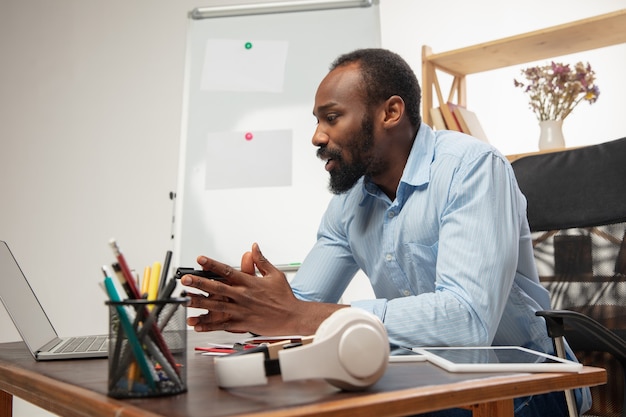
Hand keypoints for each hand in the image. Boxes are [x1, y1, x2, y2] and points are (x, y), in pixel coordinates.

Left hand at [181, 243, 340, 334]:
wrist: (294, 316)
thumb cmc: (285, 296)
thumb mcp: (275, 274)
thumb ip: (261, 261)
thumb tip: (254, 246)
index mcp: (249, 282)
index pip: (227, 270)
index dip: (212, 264)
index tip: (200, 259)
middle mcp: (243, 296)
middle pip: (217, 288)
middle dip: (199, 283)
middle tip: (185, 280)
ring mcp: (242, 310)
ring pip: (216, 306)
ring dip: (199, 303)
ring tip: (185, 300)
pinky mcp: (242, 324)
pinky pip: (223, 325)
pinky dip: (209, 325)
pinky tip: (197, 325)